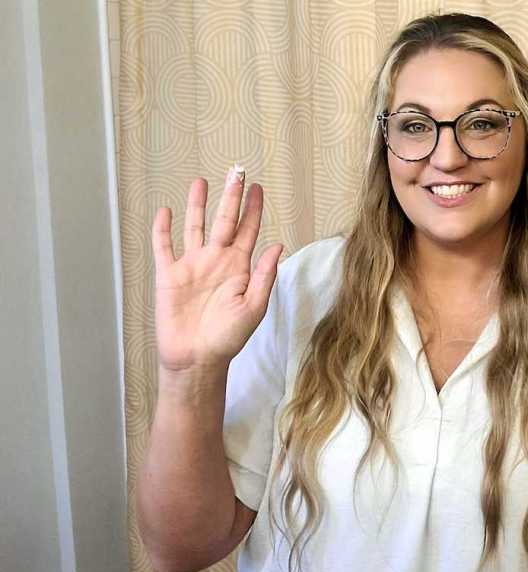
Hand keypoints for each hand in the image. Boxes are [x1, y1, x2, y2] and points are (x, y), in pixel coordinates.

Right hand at [152, 166, 283, 371]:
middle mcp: (216, 261)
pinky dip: (163, 230)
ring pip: (194, 227)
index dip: (254, 209)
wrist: (196, 358)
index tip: (259, 188)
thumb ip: (265, 275)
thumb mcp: (253, 307)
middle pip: (223, 221)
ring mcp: (191, 266)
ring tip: (201, 180)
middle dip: (230, 197)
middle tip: (236, 171)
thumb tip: (277, 244)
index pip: (249, 231)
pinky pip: (164, 247)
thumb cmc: (228, 338)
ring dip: (197, 205)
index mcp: (239, 268)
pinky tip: (166, 211)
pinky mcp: (168, 276)